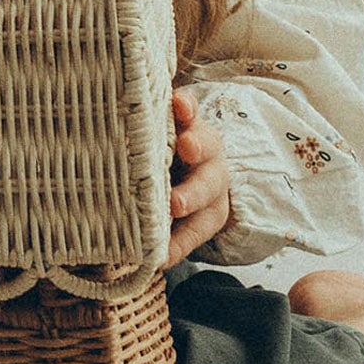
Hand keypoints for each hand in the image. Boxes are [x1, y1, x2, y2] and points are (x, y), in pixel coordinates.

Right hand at [166, 87, 231, 266]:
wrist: (188, 146)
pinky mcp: (190, 116)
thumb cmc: (175, 189)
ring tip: (187, 145)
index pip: (199, 224)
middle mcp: (211, 174)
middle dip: (193, 195)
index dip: (183, 237)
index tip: (164, 255)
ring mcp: (202, 142)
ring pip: (205, 144)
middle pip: (207, 185)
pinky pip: (191, 109)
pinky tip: (178, 102)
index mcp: (210, 205)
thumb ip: (168, 237)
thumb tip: (152, 261)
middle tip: (177, 204)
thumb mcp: (177, 218)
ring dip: (197, 145)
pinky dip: (186, 106)